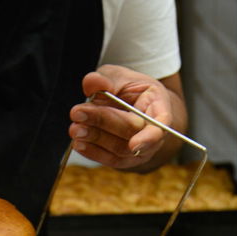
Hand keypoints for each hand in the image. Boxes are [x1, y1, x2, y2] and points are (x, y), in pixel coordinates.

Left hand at [69, 66, 183, 169]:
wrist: (129, 106)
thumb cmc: (127, 89)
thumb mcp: (118, 76)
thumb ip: (105, 79)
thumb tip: (92, 83)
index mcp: (159, 106)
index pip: (161, 124)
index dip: (149, 137)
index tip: (133, 145)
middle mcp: (154, 132)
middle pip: (131, 133)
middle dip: (104, 122)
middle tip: (78, 112)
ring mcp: (141, 150)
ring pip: (119, 150)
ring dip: (95, 138)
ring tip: (75, 127)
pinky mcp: (125, 159)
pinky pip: (111, 160)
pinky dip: (93, 152)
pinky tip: (78, 143)